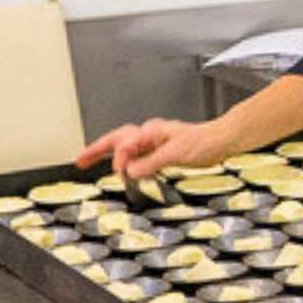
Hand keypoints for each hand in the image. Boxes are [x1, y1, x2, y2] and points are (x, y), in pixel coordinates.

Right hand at [77, 116, 226, 178]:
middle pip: (116, 140)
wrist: (222, 141)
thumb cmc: (204, 141)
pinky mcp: (160, 153)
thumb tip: (130, 171)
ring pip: (124, 148)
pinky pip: (136, 158)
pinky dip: (125, 163)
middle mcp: (150, 135)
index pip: (125, 143)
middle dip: (96, 148)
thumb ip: (151, 162)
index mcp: (152, 131)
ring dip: (107, 155)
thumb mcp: (175, 152)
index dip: (119, 157)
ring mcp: (154, 144)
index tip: (119, 171)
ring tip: (90, 162)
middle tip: (80, 160)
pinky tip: (122, 171)